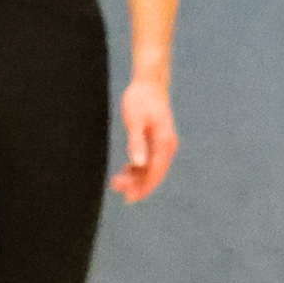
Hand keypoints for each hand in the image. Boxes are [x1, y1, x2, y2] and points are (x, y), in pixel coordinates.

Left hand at [114, 81, 179, 202]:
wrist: (150, 84)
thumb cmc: (140, 100)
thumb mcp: (134, 121)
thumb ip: (137, 143)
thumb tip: (138, 164)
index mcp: (163, 142)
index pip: (155, 172)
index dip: (144, 187)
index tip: (130, 198)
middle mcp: (167, 145)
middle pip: (155, 173)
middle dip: (137, 184)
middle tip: (116, 188)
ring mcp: (164, 143)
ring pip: (152, 168)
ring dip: (136, 177)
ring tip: (117, 181)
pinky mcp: (159, 140)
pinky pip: (151, 161)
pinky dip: (139, 168)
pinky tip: (127, 170)